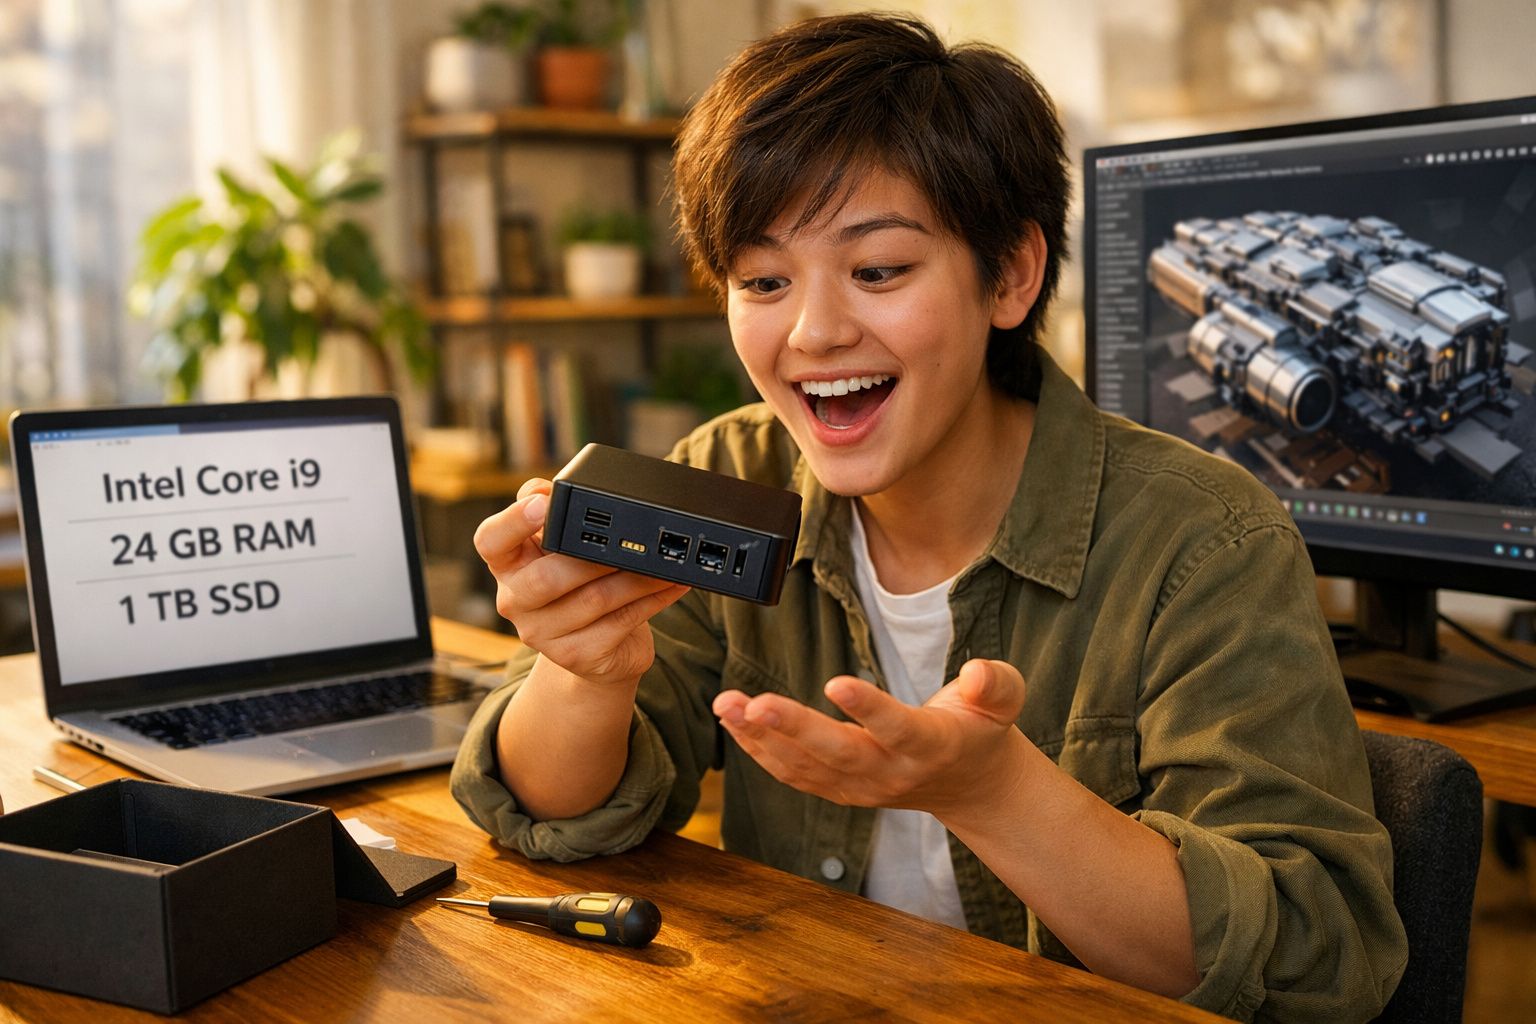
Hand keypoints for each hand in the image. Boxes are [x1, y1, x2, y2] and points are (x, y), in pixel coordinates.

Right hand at [474, 478, 689, 688]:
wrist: (597, 651)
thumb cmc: (579, 586)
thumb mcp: (563, 548)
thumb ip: (556, 513)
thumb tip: (545, 487)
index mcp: (508, 564)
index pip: (490, 541)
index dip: (512, 521)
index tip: (543, 504)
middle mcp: (515, 601)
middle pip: (547, 578)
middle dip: (595, 559)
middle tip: (631, 543)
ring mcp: (542, 634)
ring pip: (593, 600)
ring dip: (637, 578)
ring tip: (664, 563)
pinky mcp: (576, 657)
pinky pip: (620, 624)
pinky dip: (652, 601)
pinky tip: (670, 586)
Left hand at [712, 659, 1029, 818]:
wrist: (970, 784)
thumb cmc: (980, 728)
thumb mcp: (1003, 700)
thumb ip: (996, 683)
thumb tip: (977, 673)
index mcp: (931, 746)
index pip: (898, 729)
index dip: (869, 709)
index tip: (836, 683)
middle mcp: (892, 773)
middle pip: (839, 753)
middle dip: (794, 728)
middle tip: (755, 702)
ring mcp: (861, 787)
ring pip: (806, 768)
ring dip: (761, 738)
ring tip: (727, 704)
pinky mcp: (839, 789)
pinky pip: (794, 774)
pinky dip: (760, 750)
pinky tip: (733, 721)